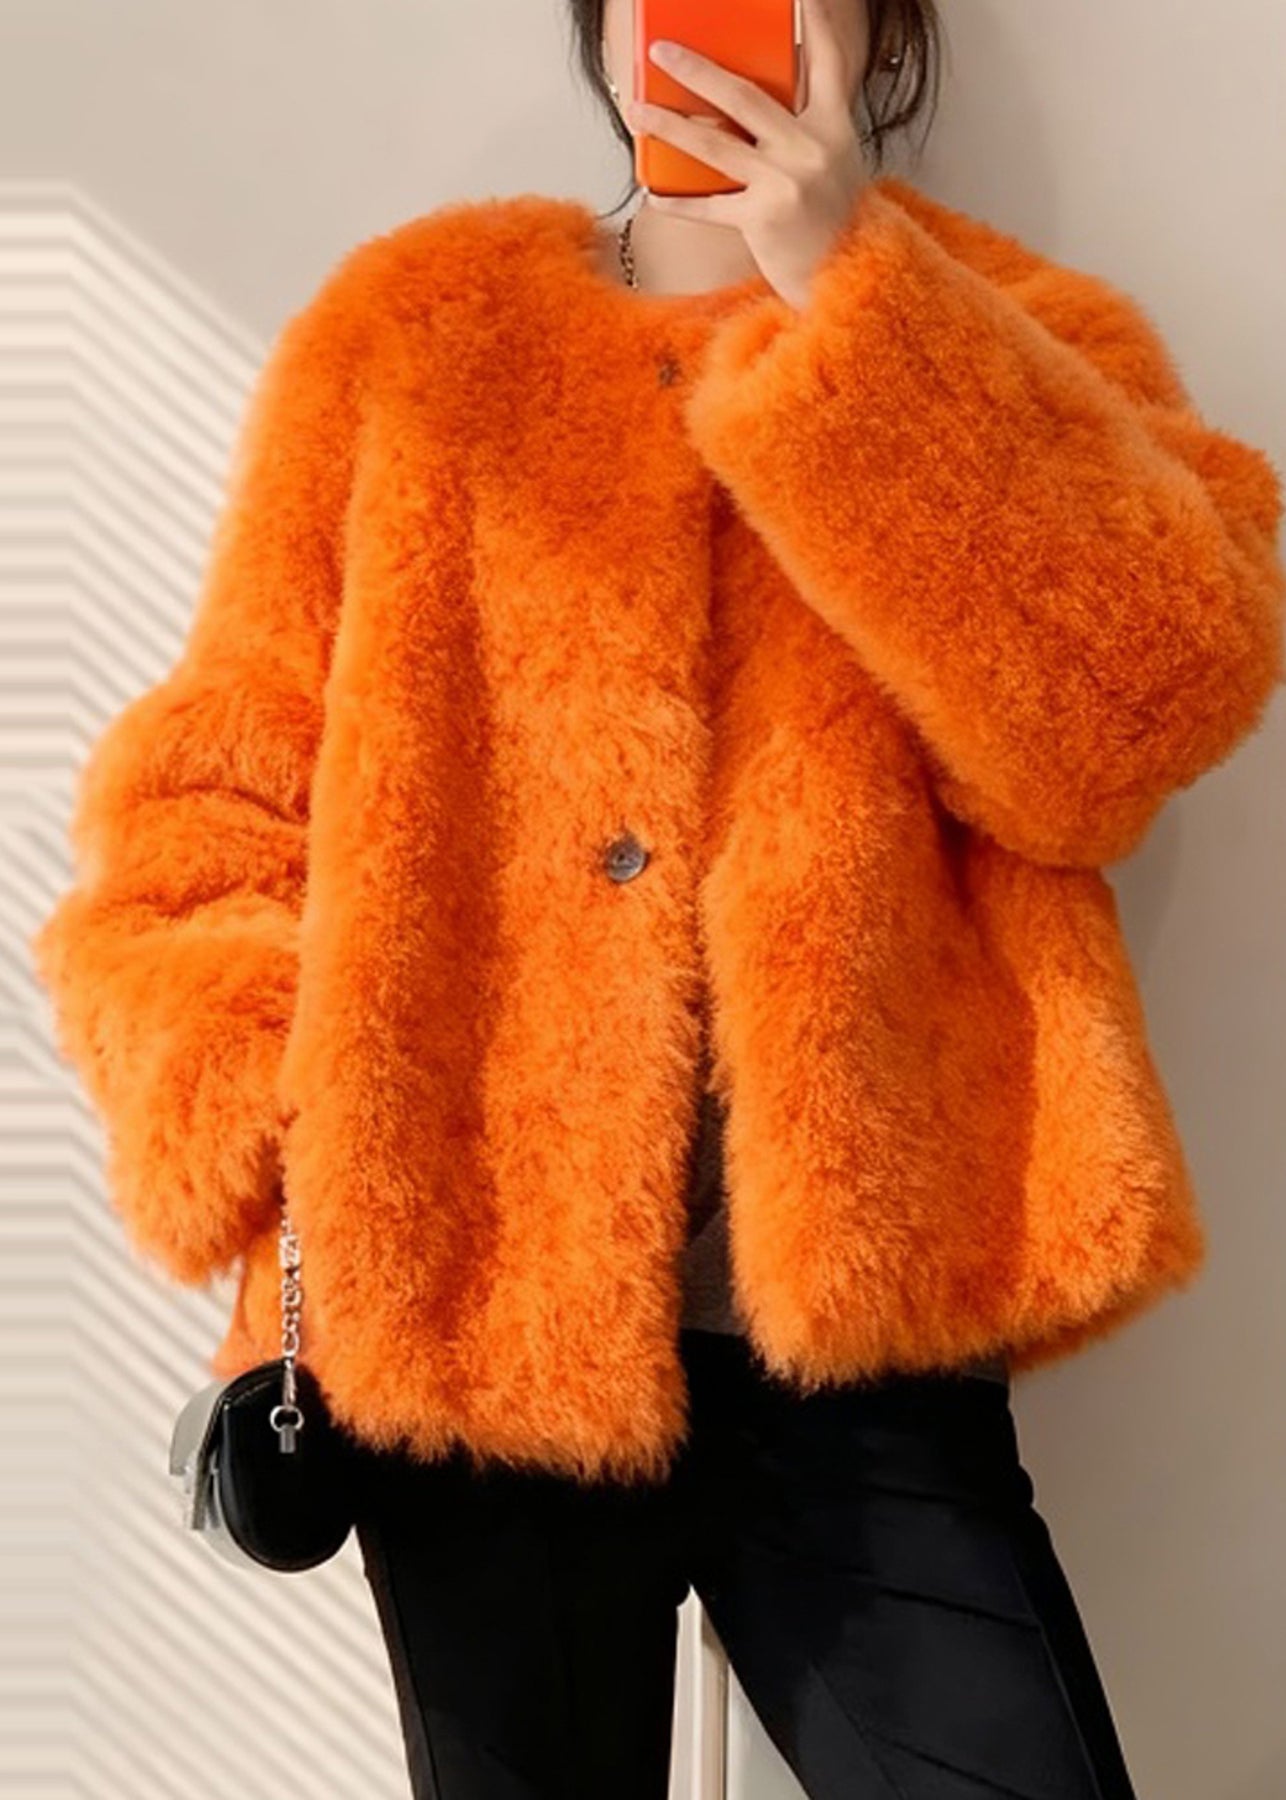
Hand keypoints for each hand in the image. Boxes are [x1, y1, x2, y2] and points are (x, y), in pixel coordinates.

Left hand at [625, 0, 871, 310]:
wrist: (848, 278)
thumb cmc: (836, 219)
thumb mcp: (836, 162)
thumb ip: (804, 126)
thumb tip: (750, 101)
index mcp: (835, 127)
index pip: (826, 61)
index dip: (815, 21)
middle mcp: (811, 148)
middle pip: (745, 96)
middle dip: (698, 70)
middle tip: (663, 51)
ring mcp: (786, 183)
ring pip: (716, 144)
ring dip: (670, 126)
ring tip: (637, 111)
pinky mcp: (763, 219)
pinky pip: (710, 206)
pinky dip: (679, 202)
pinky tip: (652, 193)